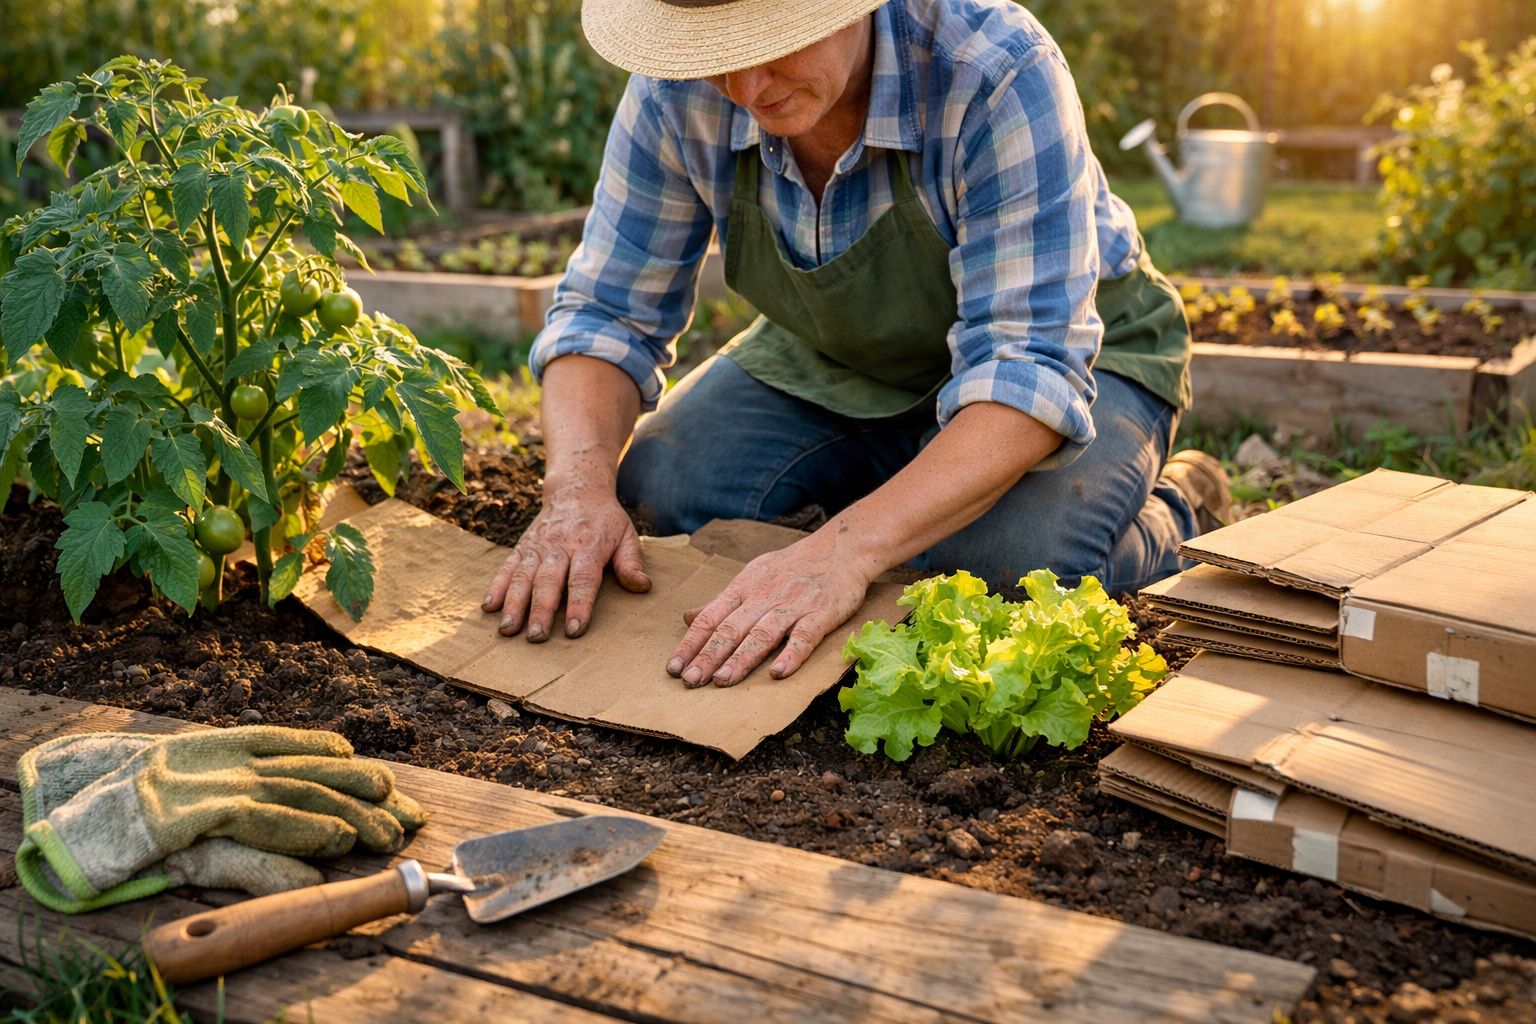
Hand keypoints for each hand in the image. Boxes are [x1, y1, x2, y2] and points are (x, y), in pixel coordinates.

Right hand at [482, 485, 649, 640]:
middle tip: (536, 637)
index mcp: (588, 546)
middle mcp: (559, 547)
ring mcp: (538, 547)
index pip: (583, 580)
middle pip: (548, 582)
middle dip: (541, 611)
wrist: (577, 489)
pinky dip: (496, 586)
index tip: (574, 630)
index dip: (579, 605)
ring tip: (508, 630)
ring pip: (523, 577)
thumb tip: (642, 586)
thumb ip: (631, 561)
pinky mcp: (522, 547)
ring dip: (514, 604)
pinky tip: (489, 607)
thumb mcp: (627, 535)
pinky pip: (507, 567)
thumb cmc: (605, 520)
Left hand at [667, 534, 872, 686]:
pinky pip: (805, 636)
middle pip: (732, 628)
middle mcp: (765, 595)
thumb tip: (687, 618)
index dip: (691, 643)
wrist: (842, 548)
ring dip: (741, 659)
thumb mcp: (753, 575)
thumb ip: (722, 601)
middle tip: (690, 680)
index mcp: (745, 586)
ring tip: (722, 681)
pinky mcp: (822, 612)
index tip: (673, 667)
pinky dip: (791, 655)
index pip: (711, 617)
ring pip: (763, 634)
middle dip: (709, 655)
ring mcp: (794, 604)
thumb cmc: (793, 566)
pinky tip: (777, 673)